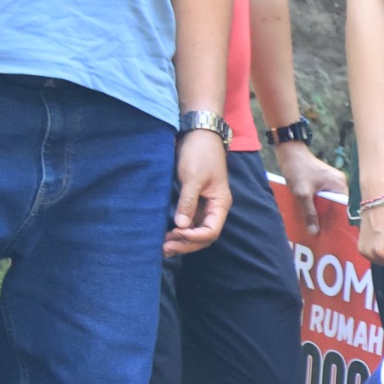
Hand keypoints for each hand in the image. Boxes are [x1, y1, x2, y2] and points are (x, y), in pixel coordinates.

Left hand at [164, 130, 231, 256]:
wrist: (198, 134)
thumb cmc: (200, 153)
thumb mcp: (194, 177)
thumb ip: (188, 202)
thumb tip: (181, 225)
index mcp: (220, 204)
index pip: (211, 231)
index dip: (193, 237)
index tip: (175, 233)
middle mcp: (213, 209)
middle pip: (203, 236)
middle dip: (185, 244)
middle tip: (164, 249)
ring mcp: (204, 206)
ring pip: (195, 231)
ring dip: (181, 241)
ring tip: (162, 246)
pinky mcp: (193, 201)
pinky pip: (188, 222)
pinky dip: (178, 231)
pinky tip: (166, 234)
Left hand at [273, 139, 347, 235]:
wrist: (289, 151)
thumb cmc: (298, 170)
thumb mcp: (302, 193)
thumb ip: (309, 212)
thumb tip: (314, 232)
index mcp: (339, 184)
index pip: (346, 206)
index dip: (342, 220)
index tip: (337, 232)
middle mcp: (339, 183)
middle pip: (339, 205)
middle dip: (332, 218)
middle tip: (328, 232)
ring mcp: (332, 181)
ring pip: (331, 201)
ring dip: (325, 211)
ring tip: (321, 226)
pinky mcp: (325, 181)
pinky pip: (326, 196)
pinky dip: (320, 204)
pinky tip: (315, 213)